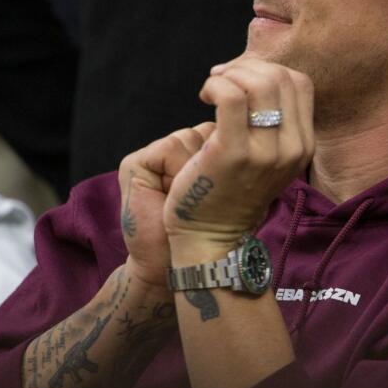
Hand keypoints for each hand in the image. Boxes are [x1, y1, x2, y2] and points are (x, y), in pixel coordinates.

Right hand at [117, 123, 215, 288]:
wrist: (182, 257)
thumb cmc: (209, 224)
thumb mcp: (225, 183)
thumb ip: (230, 155)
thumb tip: (253, 133)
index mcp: (190, 153)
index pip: (215, 130)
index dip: (227, 156)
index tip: (221, 188)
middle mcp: (169, 150)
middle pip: (204, 131)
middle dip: (214, 160)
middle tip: (207, 194)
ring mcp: (149, 155)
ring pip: (188, 137)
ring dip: (199, 168)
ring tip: (192, 197)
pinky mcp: (135, 164)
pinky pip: (169, 148)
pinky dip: (179, 171)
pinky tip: (175, 194)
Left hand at [164, 57, 314, 256]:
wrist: (212, 237)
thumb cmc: (231, 190)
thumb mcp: (267, 158)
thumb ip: (273, 123)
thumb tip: (255, 76)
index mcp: (304, 146)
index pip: (300, 83)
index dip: (269, 70)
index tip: (242, 81)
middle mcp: (293, 148)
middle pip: (280, 77)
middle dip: (246, 68)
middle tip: (221, 81)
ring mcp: (266, 152)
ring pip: (258, 82)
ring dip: (230, 75)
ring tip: (212, 89)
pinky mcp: (233, 152)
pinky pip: (230, 96)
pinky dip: (215, 85)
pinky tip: (204, 96)